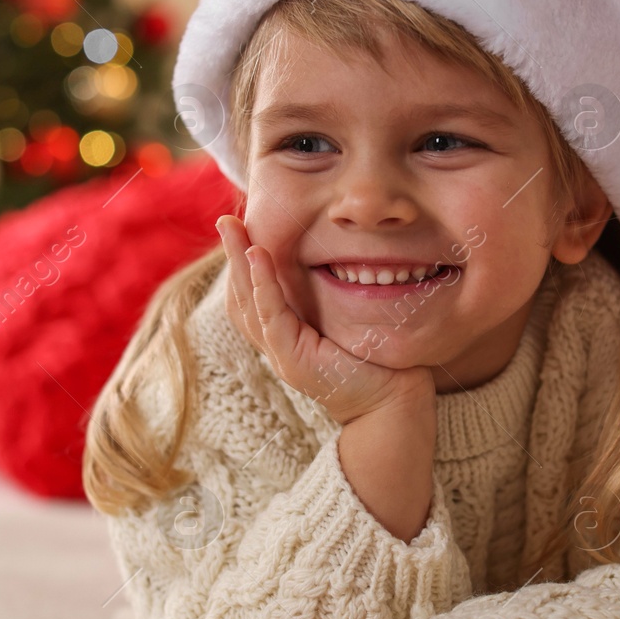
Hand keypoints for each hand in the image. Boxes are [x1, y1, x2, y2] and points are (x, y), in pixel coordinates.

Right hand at [217, 215, 433, 424]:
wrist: (395, 399)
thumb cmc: (377, 357)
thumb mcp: (344, 316)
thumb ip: (326, 293)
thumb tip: (326, 253)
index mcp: (285, 336)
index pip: (250, 296)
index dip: (241, 263)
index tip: (238, 226)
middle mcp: (277, 347)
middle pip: (240, 297)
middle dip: (231, 256)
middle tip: (224, 219)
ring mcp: (282, 356)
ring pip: (248, 304)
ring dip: (239, 263)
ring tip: (233, 228)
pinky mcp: (294, 361)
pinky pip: (271, 316)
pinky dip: (262, 284)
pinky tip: (258, 255)